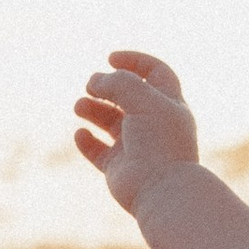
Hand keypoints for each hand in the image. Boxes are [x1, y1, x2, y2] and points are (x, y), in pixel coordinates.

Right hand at [73, 49, 200, 218]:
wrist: (161, 190)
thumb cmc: (159, 142)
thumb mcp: (142, 100)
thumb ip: (118, 83)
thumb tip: (95, 81)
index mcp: (169, 105)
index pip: (154, 73)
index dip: (133, 62)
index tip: (110, 58)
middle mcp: (154, 124)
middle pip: (127, 96)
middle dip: (106, 86)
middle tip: (91, 85)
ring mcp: (136, 146)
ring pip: (110, 122)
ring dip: (92, 110)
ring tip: (79, 106)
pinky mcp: (119, 168)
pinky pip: (98, 151)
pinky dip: (87, 141)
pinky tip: (81, 134)